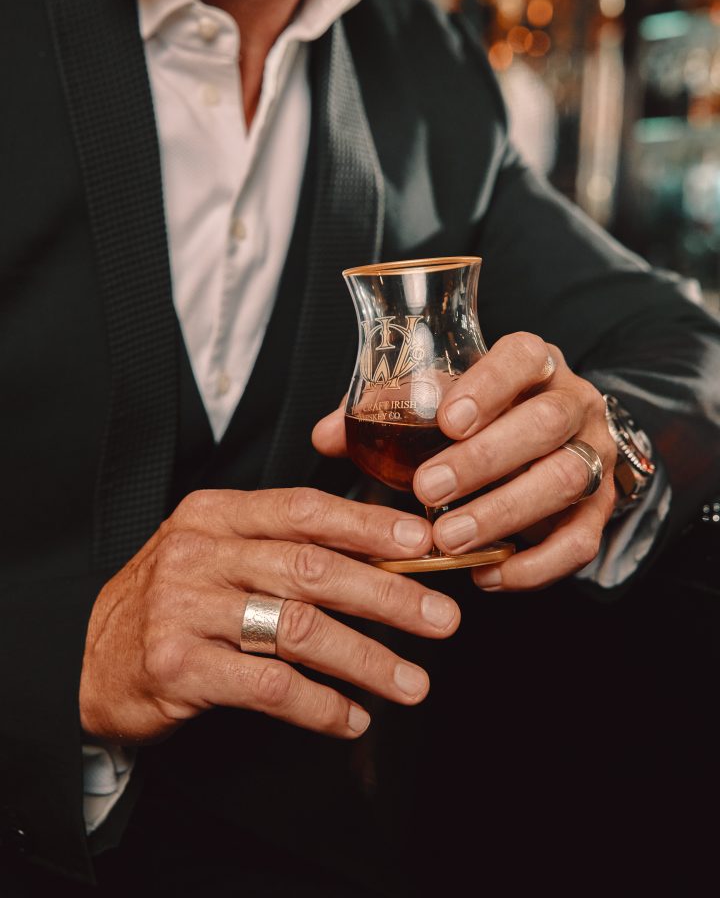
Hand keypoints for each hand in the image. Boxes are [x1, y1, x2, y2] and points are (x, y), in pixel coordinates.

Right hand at [80, 488, 459, 743]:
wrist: (86, 657)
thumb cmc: (172, 602)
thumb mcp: (216, 554)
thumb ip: (282, 548)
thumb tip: (380, 555)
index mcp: (215, 515)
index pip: (304, 509)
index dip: (368, 525)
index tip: (423, 541)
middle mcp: (199, 553)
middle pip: (312, 568)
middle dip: (388, 594)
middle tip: (441, 618)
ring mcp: (185, 609)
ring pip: (298, 629)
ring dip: (367, 659)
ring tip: (413, 682)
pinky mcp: (177, 667)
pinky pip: (268, 687)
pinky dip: (320, 705)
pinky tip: (351, 718)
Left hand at [313, 333, 616, 590]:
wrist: (560, 443)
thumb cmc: (488, 417)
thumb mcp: (446, 400)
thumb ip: (389, 412)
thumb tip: (325, 435)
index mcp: (534, 365)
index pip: (522, 357)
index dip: (489, 385)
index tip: (447, 418)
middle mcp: (573, 402)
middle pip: (546, 422)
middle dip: (486, 458)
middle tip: (428, 489)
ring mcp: (597, 454)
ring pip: (569, 477)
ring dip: (506, 511)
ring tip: (451, 538)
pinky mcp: (602, 510)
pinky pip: (581, 540)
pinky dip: (535, 565)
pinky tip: (488, 574)